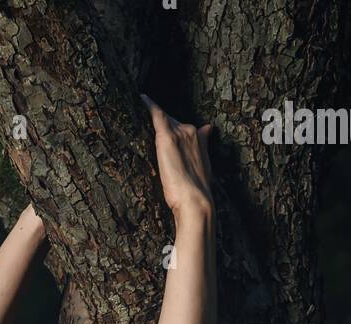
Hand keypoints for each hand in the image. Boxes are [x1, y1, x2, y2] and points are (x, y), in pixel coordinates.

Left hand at [141, 94, 213, 218]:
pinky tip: (142, 97)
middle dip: (165, 124)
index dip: (178, 127)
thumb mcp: (204, 165)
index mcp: (199, 138)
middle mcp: (190, 131)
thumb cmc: (197, 189)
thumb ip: (203, 145)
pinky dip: (150, 105)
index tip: (172, 125)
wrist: (194, 199)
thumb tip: (209, 128)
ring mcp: (179, 133)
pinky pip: (157, 115)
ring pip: (165, 120)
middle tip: (152, 118)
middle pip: (173, 122)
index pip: (185, 128)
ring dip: (155, 116)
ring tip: (143, 105)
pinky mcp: (166, 137)